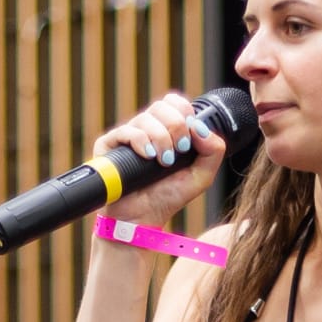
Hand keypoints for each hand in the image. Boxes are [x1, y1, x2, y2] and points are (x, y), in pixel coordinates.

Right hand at [91, 90, 226, 230]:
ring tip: (163, 162)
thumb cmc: (167, 198)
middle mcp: (146, 128)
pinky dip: (141, 142)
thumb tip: (200, 127)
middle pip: (162, 105)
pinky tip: (148, 157)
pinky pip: (126, 131)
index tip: (189, 138)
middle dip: (176, 127)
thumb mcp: (201, 176)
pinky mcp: (108, 145)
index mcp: (166, 130)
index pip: (174, 102)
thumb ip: (213, 151)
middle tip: (179, 150)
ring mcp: (127, 135)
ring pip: (146, 118)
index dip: (184, 112)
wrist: (141, 219)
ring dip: (161, 139)